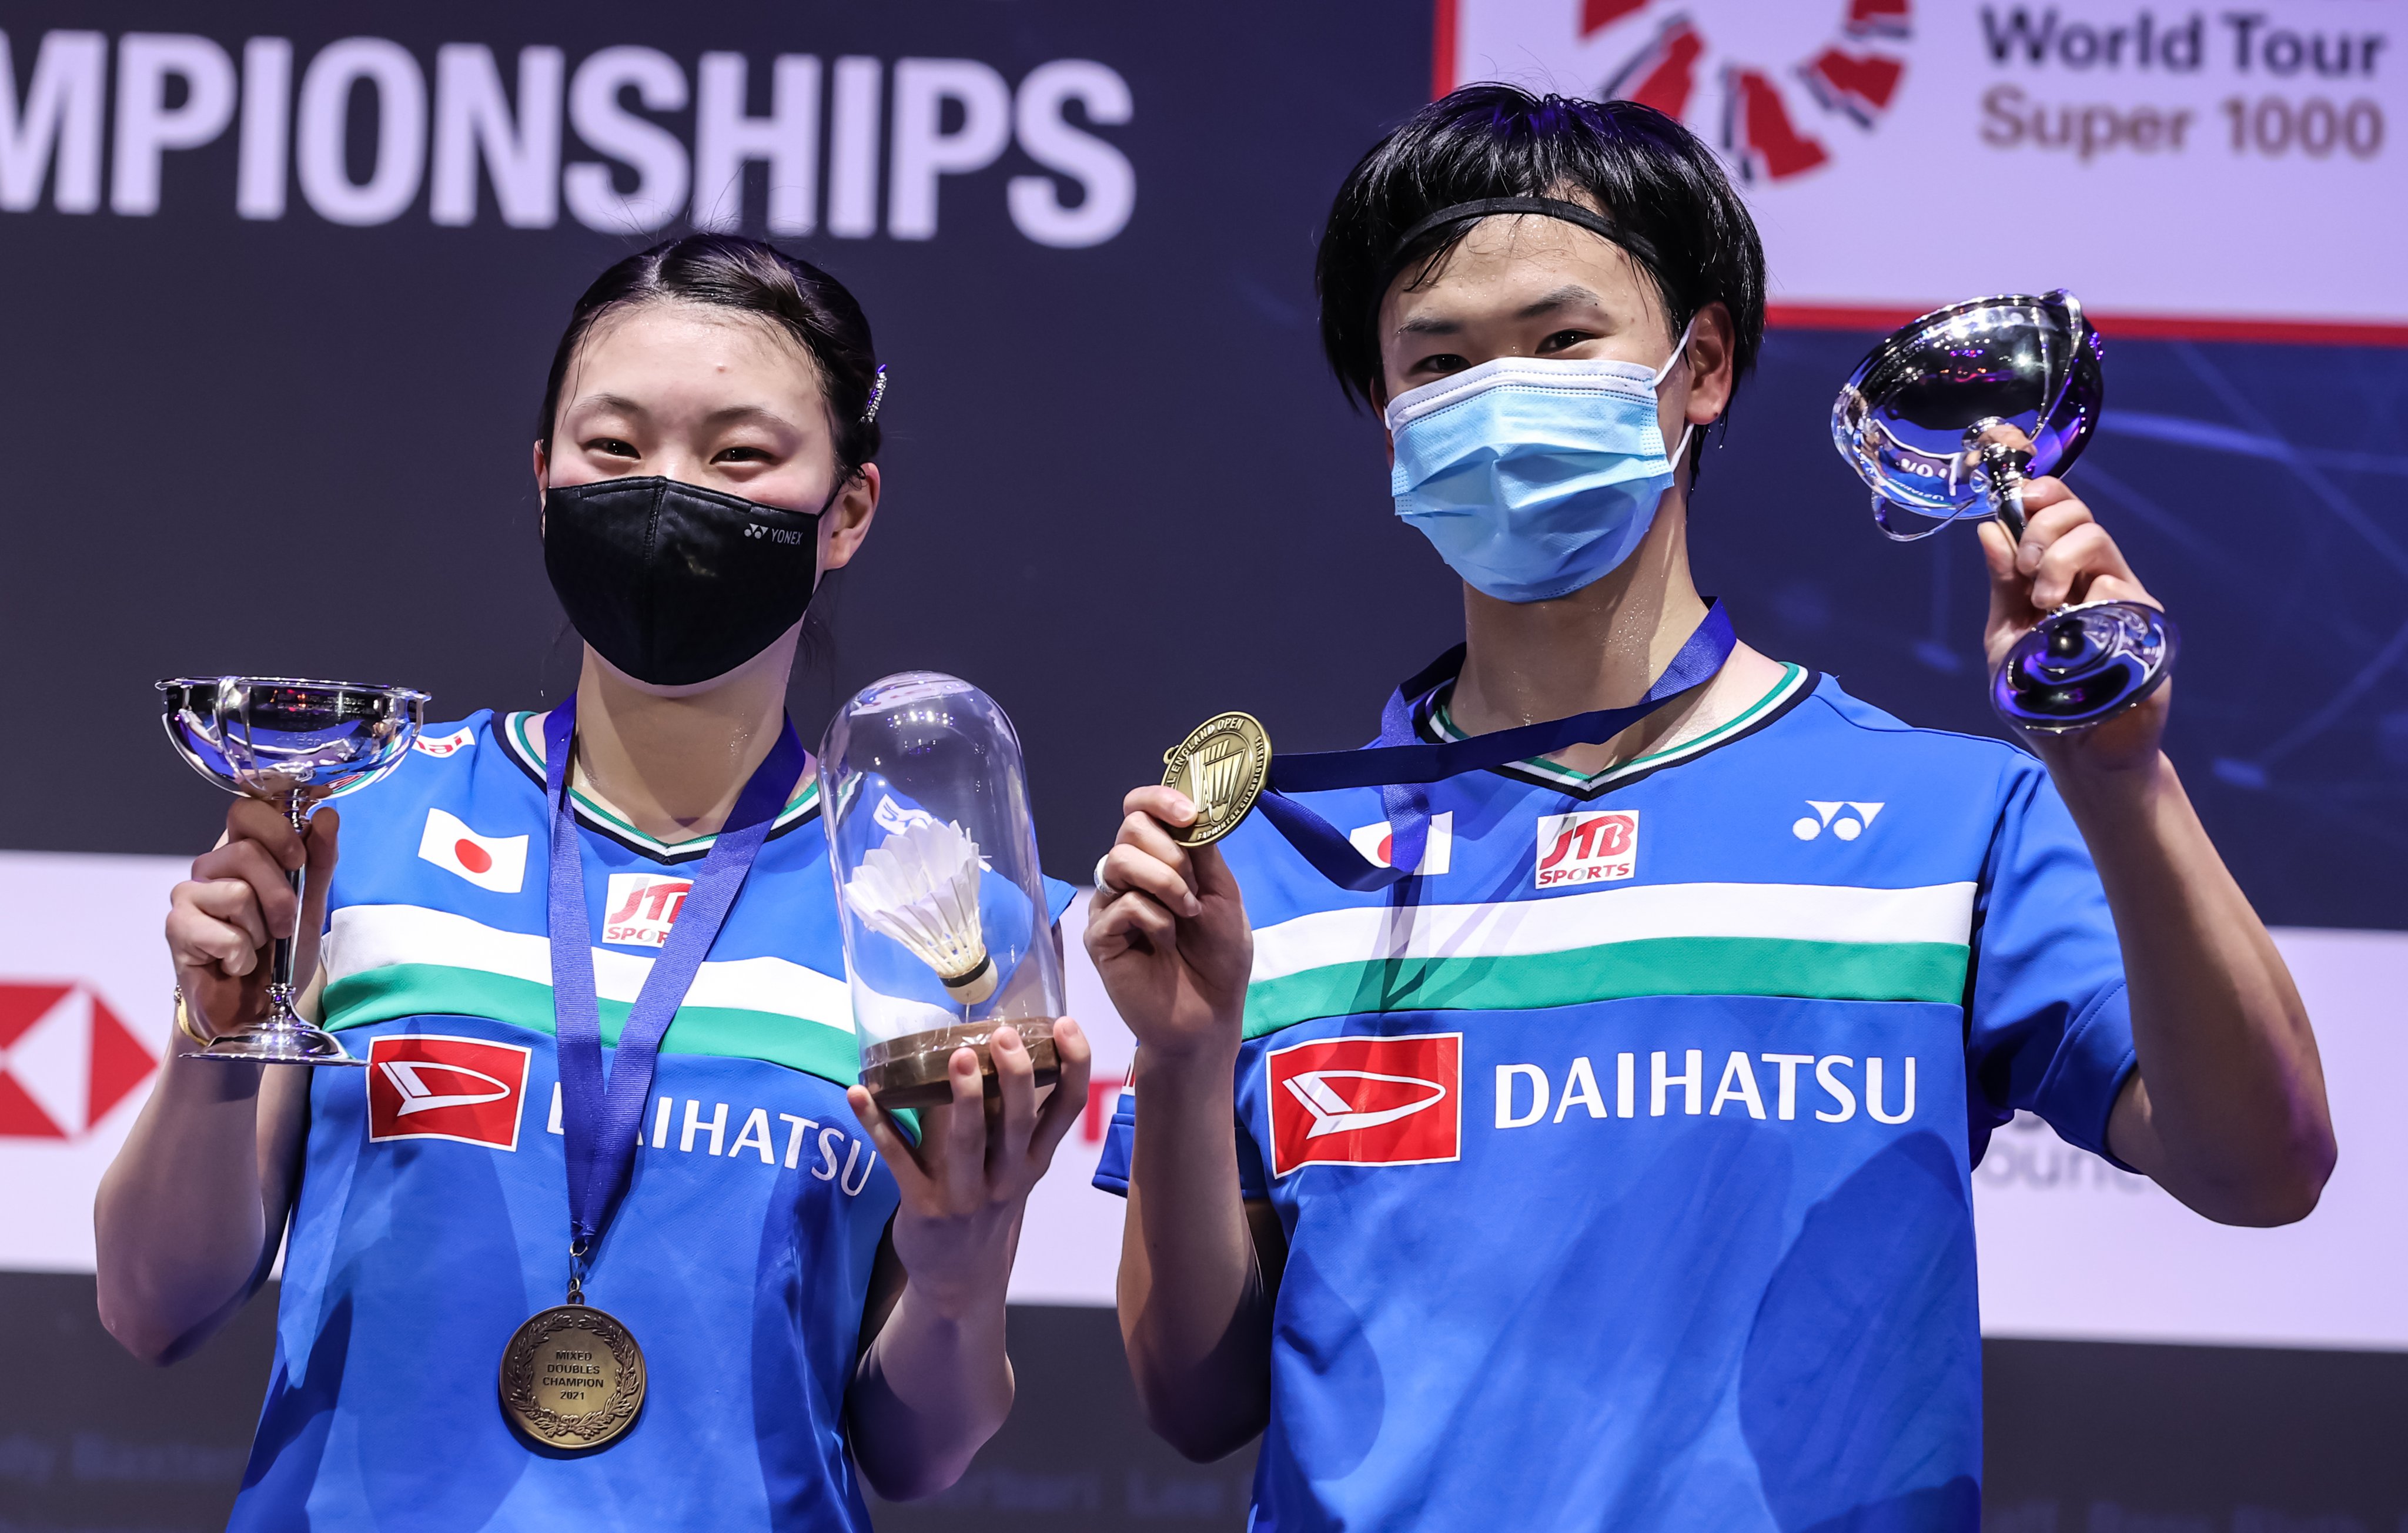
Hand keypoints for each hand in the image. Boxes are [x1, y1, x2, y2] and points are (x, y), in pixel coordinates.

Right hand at [165, 800, 338, 1041]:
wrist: (257, 1008)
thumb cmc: (280, 953)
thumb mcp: (312, 905)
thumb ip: (320, 860)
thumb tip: (326, 814)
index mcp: (243, 851)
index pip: (247, 809)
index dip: (276, 827)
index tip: (298, 859)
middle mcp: (211, 866)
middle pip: (246, 851)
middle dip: (281, 895)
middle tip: (284, 925)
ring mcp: (188, 895)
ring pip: (237, 893)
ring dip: (261, 930)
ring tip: (256, 946)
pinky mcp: (176, 928)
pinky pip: (224, 933)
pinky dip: (241, 956)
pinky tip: (234, 963)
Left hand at [847, 1020, 1090, 1316]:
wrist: (961, 1281)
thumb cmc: (987, 1206)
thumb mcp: (1012, 1169)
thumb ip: (1006, 1118)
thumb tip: (983, 1043)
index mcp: (1033, 1160)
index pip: (1067, 1109)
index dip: (1075, 1065)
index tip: (1067, 1023)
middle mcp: (1008, 1178)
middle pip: (1020, 1122)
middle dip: (1016, 1077)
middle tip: (1005, 1036)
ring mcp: (966, 1196)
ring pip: (969, 1143)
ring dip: (964, 1098)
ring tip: (956, 1057)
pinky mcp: (924, 1207)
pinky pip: (898, 1160)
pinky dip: (876, 1124)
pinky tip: (858, 1093)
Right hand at [1084, 787, 1253, 1064]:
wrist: (1208, 1017)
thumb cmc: (1219, 959)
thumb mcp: (1223, 896)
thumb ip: (1203, 853)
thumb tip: (1192, 806)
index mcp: (1160, 859)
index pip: (1141, 808)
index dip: (1159, 799)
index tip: (1188, 815)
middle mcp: (1130, 876)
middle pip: (1130, 827)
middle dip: (1171, 853)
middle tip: (1194, 891)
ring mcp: (1110, 905)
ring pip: (1120, 860)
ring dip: (1165, 883)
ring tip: (1185, 915)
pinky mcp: (1098, 936)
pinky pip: (1121, 905)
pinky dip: (1154, 919)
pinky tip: (1163, 944)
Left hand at [1978, 477, 2168, 774]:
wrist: (2079, 749)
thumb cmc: (2040, 693)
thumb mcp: (2006, 634)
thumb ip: (2002, 586)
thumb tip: (1987, 530)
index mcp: (2062, 573)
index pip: (2061, 513)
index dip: (2043, 494)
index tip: (2019, 501)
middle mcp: (2096, 577)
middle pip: (2080, 517)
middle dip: (2043, 530)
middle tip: (2027, 573)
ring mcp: (2124, 597)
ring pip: (2098, 542)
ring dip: (2059, 560)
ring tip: (2044, 604)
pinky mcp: (2145, 624)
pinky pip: (2118, 589)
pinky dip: (2089, 601)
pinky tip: (2075, 631)